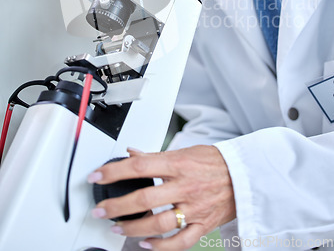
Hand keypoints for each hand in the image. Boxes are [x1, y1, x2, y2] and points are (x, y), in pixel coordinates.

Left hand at [88, 145, 235, 249]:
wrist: (244, 174)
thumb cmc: (213, 161)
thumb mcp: (183, 151)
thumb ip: (154, 155)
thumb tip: (131, 153)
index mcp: (178, 164)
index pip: (139, 166)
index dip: (115, 171)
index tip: (97, 176)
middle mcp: (184, 186)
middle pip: (144, 198)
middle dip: (117, 206)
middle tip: (100, 210)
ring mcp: (194, 207)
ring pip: (159, 223)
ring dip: (133, 228)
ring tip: (117, 228)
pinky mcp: (203, 224)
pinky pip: (180, 241)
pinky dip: (161, 247)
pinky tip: (145, 245)